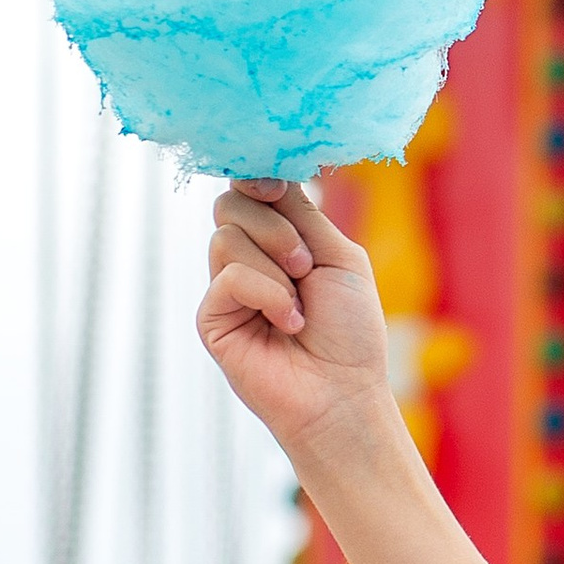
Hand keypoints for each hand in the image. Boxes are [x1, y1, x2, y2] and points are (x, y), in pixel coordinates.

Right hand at [198, 179, 396, 464]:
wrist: (344, 392)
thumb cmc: (350, 331)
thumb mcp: (336, 256)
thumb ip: (302, 213)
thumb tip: (267, 171)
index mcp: (279, 240)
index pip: (251, 190)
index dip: (257, 177)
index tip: (276, 186)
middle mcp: (248, 260)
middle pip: (231, 203)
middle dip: (274, 226)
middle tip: (304, 264)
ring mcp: (227, 289)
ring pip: (227, 235)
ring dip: (276, 262)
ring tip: (302, 302)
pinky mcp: (212, 318)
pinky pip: (229, 277)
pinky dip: (268, 294)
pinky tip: (289, 324)